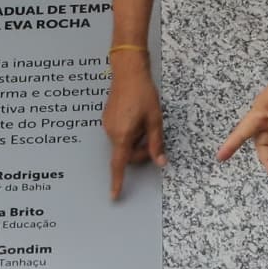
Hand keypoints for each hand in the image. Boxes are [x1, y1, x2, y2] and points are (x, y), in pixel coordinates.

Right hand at [102, 54, 165, 200]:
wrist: (128, 72)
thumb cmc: (143, 94)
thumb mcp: (155, 120)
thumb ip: (156, 144)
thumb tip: (160, 162)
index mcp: (123, 135)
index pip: (119, 164)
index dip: (117, 182)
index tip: (114, 195)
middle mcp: (111, 132)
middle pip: (126, 154)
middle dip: (140, 151)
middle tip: (152, 137)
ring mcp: (107, 125)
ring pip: (123, 143)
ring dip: (135, 139)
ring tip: (145, 121)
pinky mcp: (107, 118)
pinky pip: (119, 133)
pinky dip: (129, 132)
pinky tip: (136, 116)